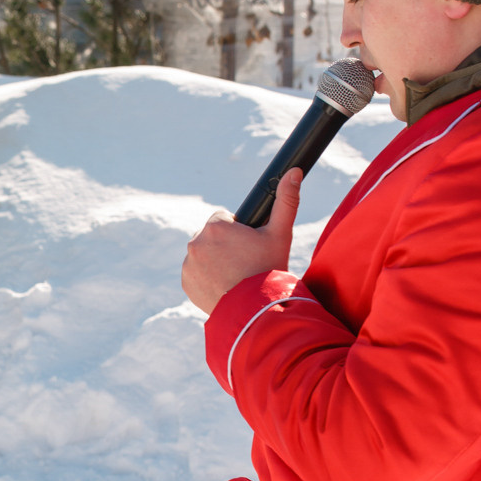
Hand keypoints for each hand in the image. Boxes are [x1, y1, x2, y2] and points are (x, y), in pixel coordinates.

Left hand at [181, 168, 302, 314]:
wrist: (256, 309)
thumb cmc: (269, 268)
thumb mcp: (280, 233)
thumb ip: (286, 200)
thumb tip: (294, 171)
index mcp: (215, 226)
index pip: (223, 219)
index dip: (238, 231)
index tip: (248, 245)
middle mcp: (196, 242)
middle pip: (212, 237)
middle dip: (225, 245)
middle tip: (244, 262)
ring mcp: (188, 264)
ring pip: (203, 254)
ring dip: (214, 260)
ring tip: (235, 275)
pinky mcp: (186, 283)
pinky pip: (195, 274)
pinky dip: (206, 277)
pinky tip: (224, 285)